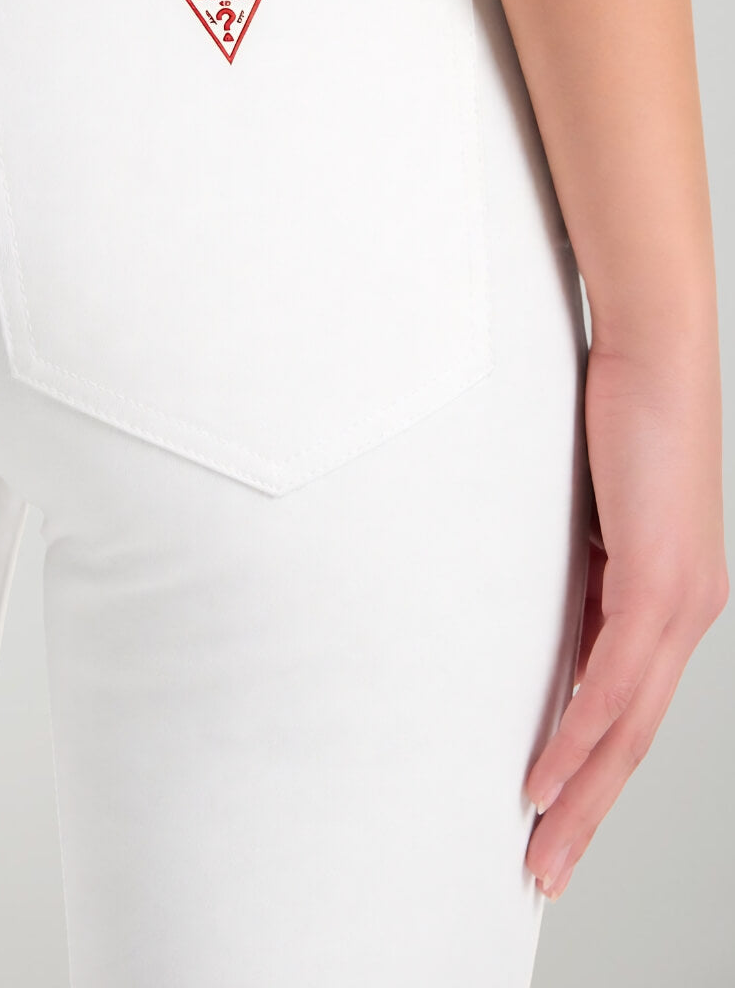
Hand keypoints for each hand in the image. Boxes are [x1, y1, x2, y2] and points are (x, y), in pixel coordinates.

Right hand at [523, 334, 727, 899]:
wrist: (656, 351)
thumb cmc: (622, 412)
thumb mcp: (588, 509)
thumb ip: (572, 566)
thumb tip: (531, 607)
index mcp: (671, 599)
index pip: (629, 707)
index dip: (593, 772)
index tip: (552, 815)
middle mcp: (689, 613)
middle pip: (635, 739)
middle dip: (589, 813)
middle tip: (547, 870)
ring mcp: (682, 602)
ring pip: (629, 727)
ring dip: (581, 795)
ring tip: (541, 845)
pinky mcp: (662, 583)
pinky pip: (613, 681)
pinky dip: (578, 737)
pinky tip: (546, 777)